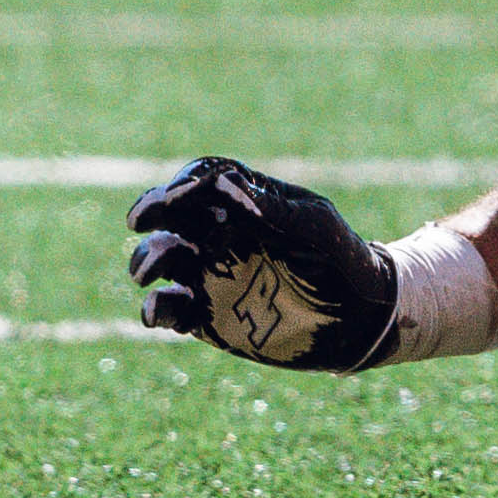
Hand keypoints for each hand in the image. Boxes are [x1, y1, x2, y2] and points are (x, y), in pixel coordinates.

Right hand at [128, 156, 399, 370]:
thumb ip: (274, 209)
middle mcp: (220, 235)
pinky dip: (154, 308)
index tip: (176, 194)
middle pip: (171, 213)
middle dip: (150, 210)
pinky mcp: (204, 314)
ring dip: (147, 258)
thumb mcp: (316, 227)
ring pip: (160, 258)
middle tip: (140, 219)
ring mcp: (208, 274)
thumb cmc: (343, 260)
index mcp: (248, 204)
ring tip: (154, 269)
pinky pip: (167, 309)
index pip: (206, 178)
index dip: (186, 182)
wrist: (358, 318)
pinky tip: (159, 308)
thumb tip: (225, 185)